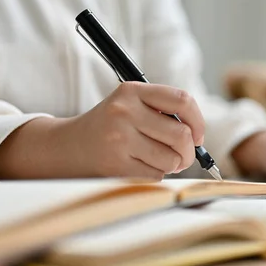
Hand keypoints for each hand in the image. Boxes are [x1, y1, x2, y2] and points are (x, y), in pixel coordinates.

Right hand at [0, 82, 204, 180]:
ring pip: (171, 159)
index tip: (198, 135)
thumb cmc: (111, 126)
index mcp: (132, 90)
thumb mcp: (130, 105)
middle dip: (189, 152)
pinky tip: (140, 167)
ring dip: (172, 165)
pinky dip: (156, 175)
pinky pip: (155, 175)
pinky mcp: (115, 164)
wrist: (67, 147)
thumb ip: (163, 111)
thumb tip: (198, 136)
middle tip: (184, 157)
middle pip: (181, 135)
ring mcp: (118, 138)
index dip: (198, 121)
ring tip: (158, 160)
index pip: (182, 100)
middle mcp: (124, 111)